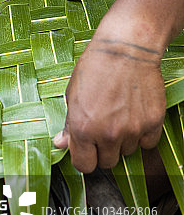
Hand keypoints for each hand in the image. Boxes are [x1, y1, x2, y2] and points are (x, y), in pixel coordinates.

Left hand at [53, 32, 165, 171]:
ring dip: (123, 141)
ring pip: (127, 152)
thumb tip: (61, 144)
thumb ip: (68, 124)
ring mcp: (132, 130)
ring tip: (119, 115)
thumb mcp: (72, 94)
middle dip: (103, 150)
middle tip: (103, 129)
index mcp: (82, 128)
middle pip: (107, 163)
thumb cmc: (95, 67)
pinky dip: (142, 134)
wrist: (126, 49)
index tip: (87, 149)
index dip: (85, 158)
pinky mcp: (152, 123)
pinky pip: (147, 143)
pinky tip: (135, 116)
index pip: (84, 166)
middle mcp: (107, 134)